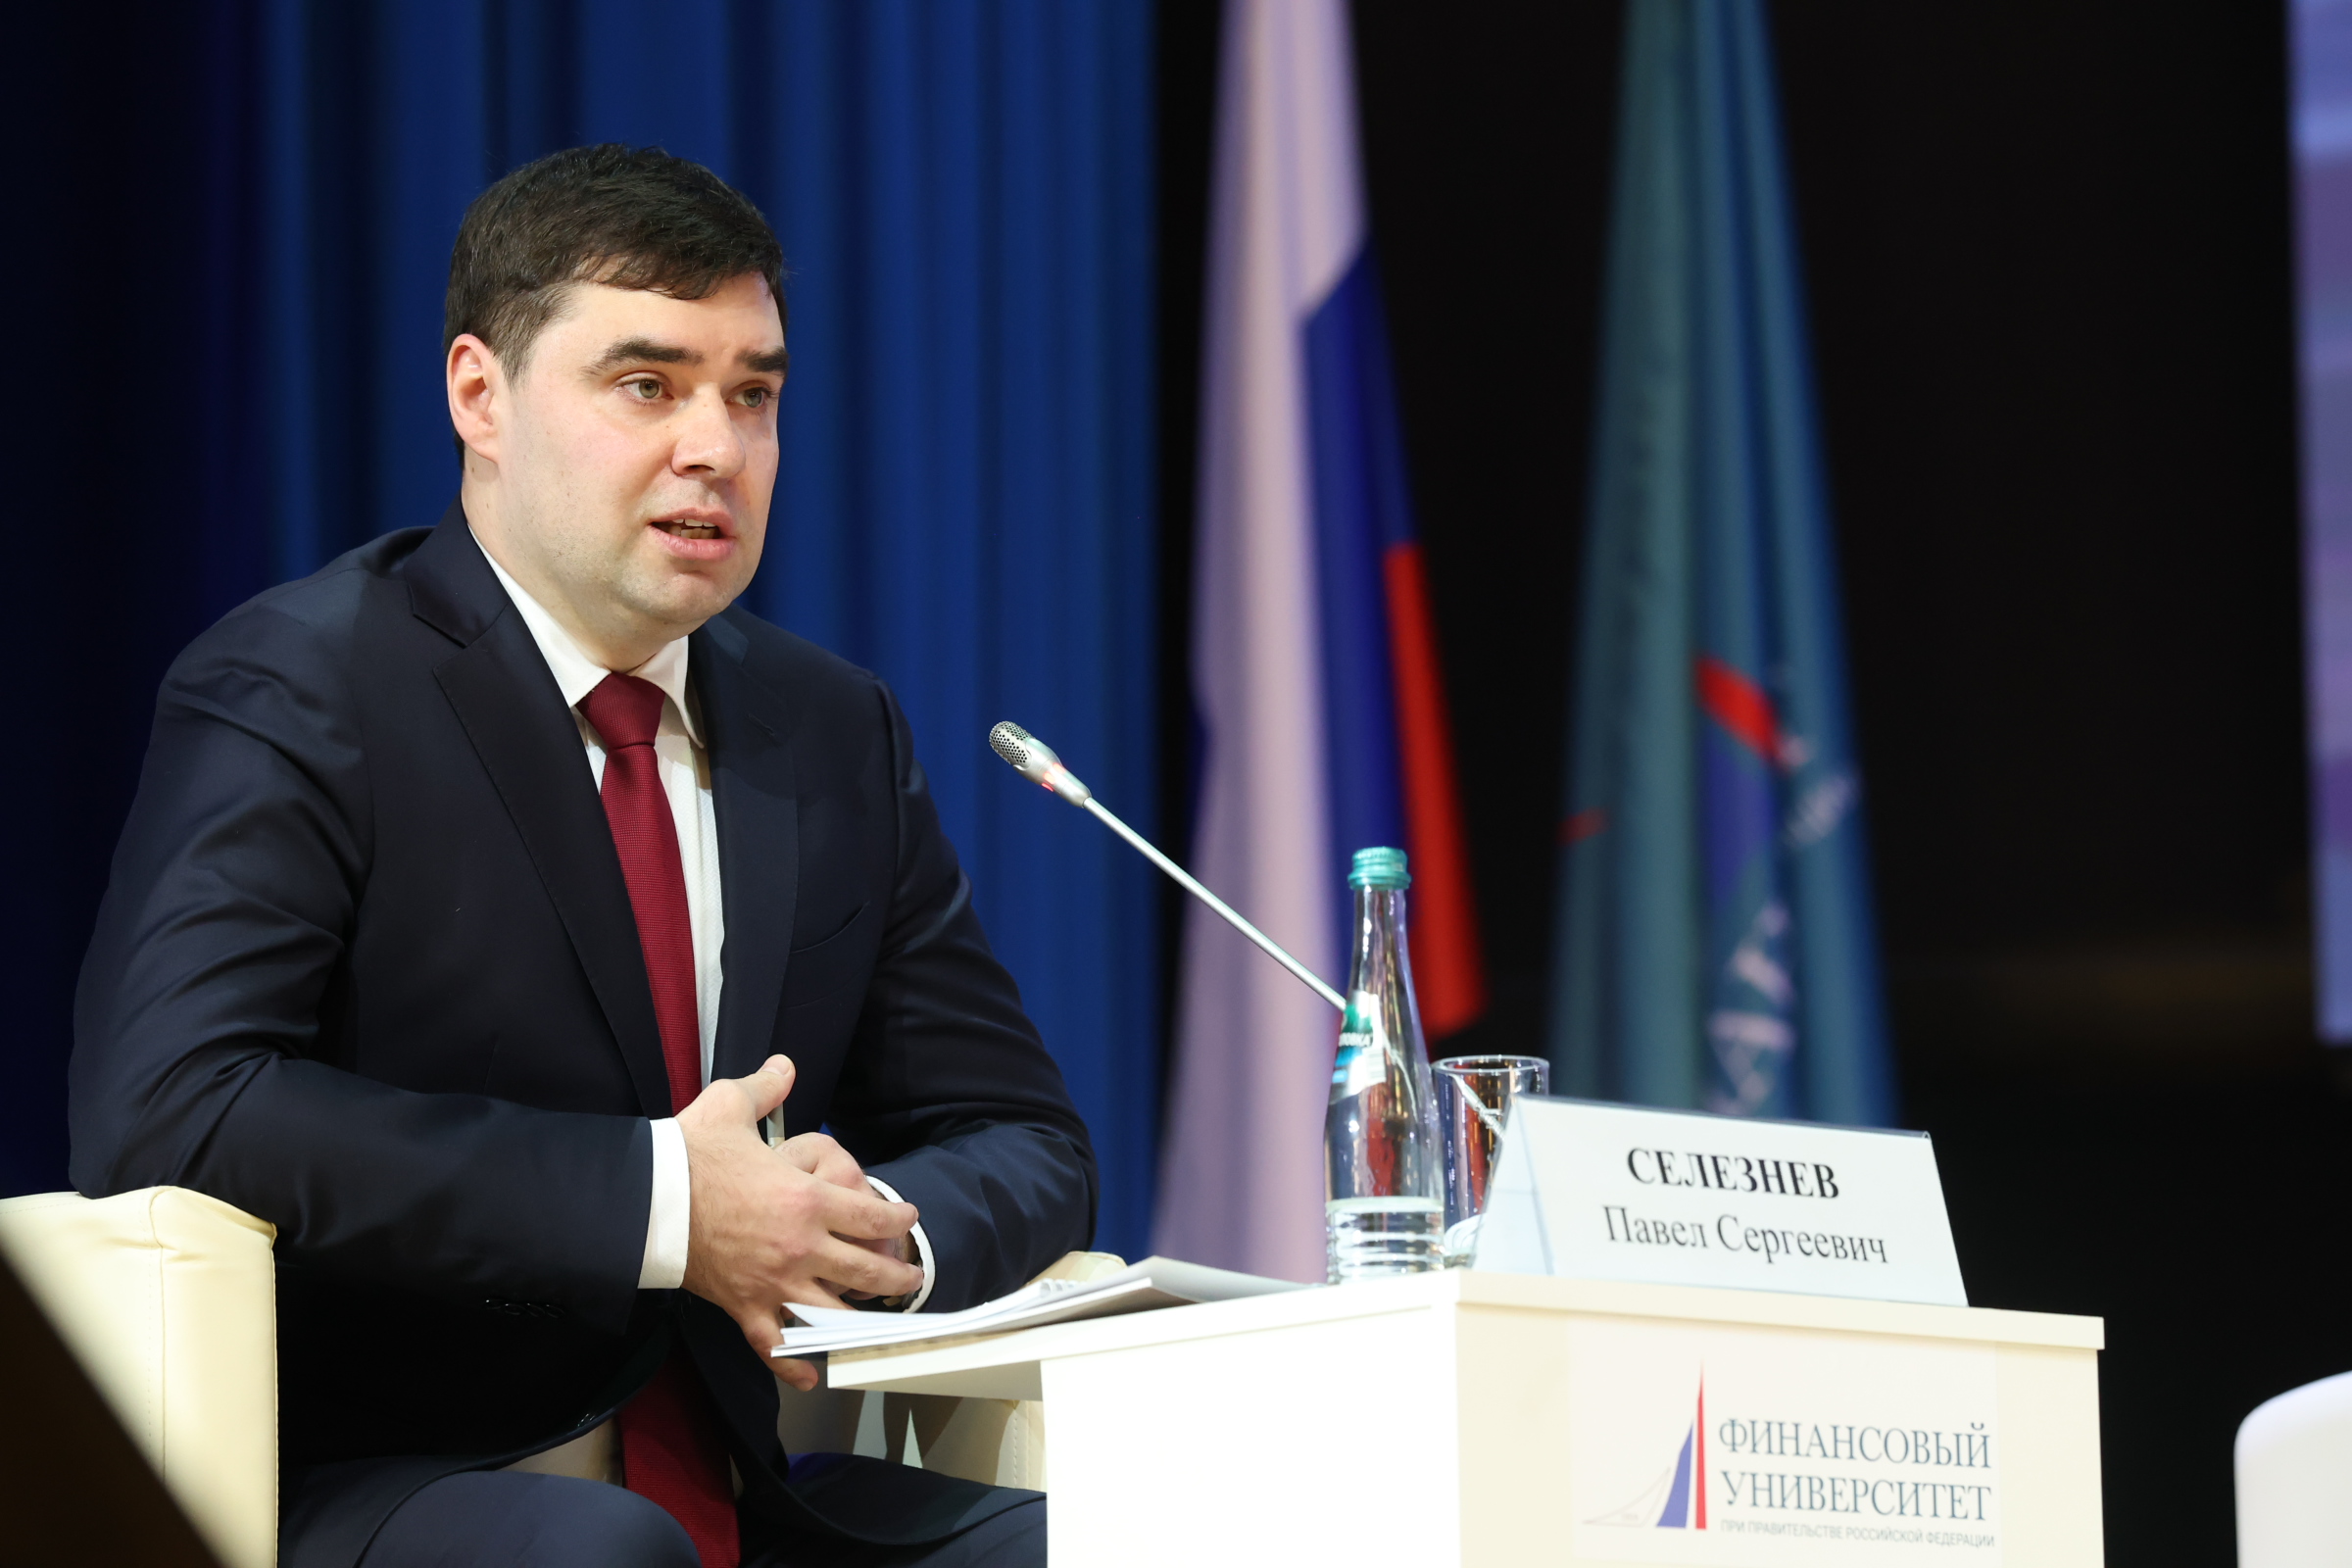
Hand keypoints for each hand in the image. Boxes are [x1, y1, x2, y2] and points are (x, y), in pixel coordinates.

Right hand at [677, 1055, 924, 1386]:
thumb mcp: (731, 1106)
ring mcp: (774, 1282)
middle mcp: (800, 1245)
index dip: (896, 1216)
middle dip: (895, 1274)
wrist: (647, 1200)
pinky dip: (795, 1365)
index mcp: (806, 1198)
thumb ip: (765, 1087)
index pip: (870, 1213)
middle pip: (865, 1268)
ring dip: (862, 1320)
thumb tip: (784, 1064)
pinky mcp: (744, 1307)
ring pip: (833, 1311)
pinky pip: (775, 1345)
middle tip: (911, 1277)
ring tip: (881, 1323)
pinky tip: (813, 1376)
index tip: (906, 1217)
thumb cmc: (691, 1153)